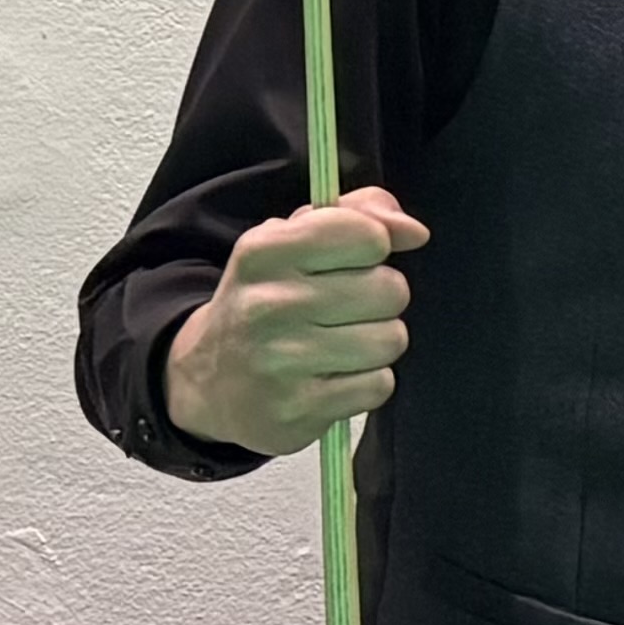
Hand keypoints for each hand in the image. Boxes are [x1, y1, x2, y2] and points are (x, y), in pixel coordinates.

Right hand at [160, 187, 429, 454]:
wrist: (209, 379)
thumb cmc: (268, 298)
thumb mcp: (293, 241)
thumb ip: (356, 215)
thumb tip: (414, 232)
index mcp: (265, 251)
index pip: (366, 234)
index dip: (375, 247)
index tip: (354, 260)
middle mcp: (268, 303)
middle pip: (390, 290)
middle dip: (381, 300)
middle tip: (345, 309)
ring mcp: (282, 360)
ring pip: (391, 340)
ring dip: (377, 343)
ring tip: (340, 344)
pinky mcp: (299, 409)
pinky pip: (379, 385)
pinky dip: (366, 382)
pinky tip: (333, 377)